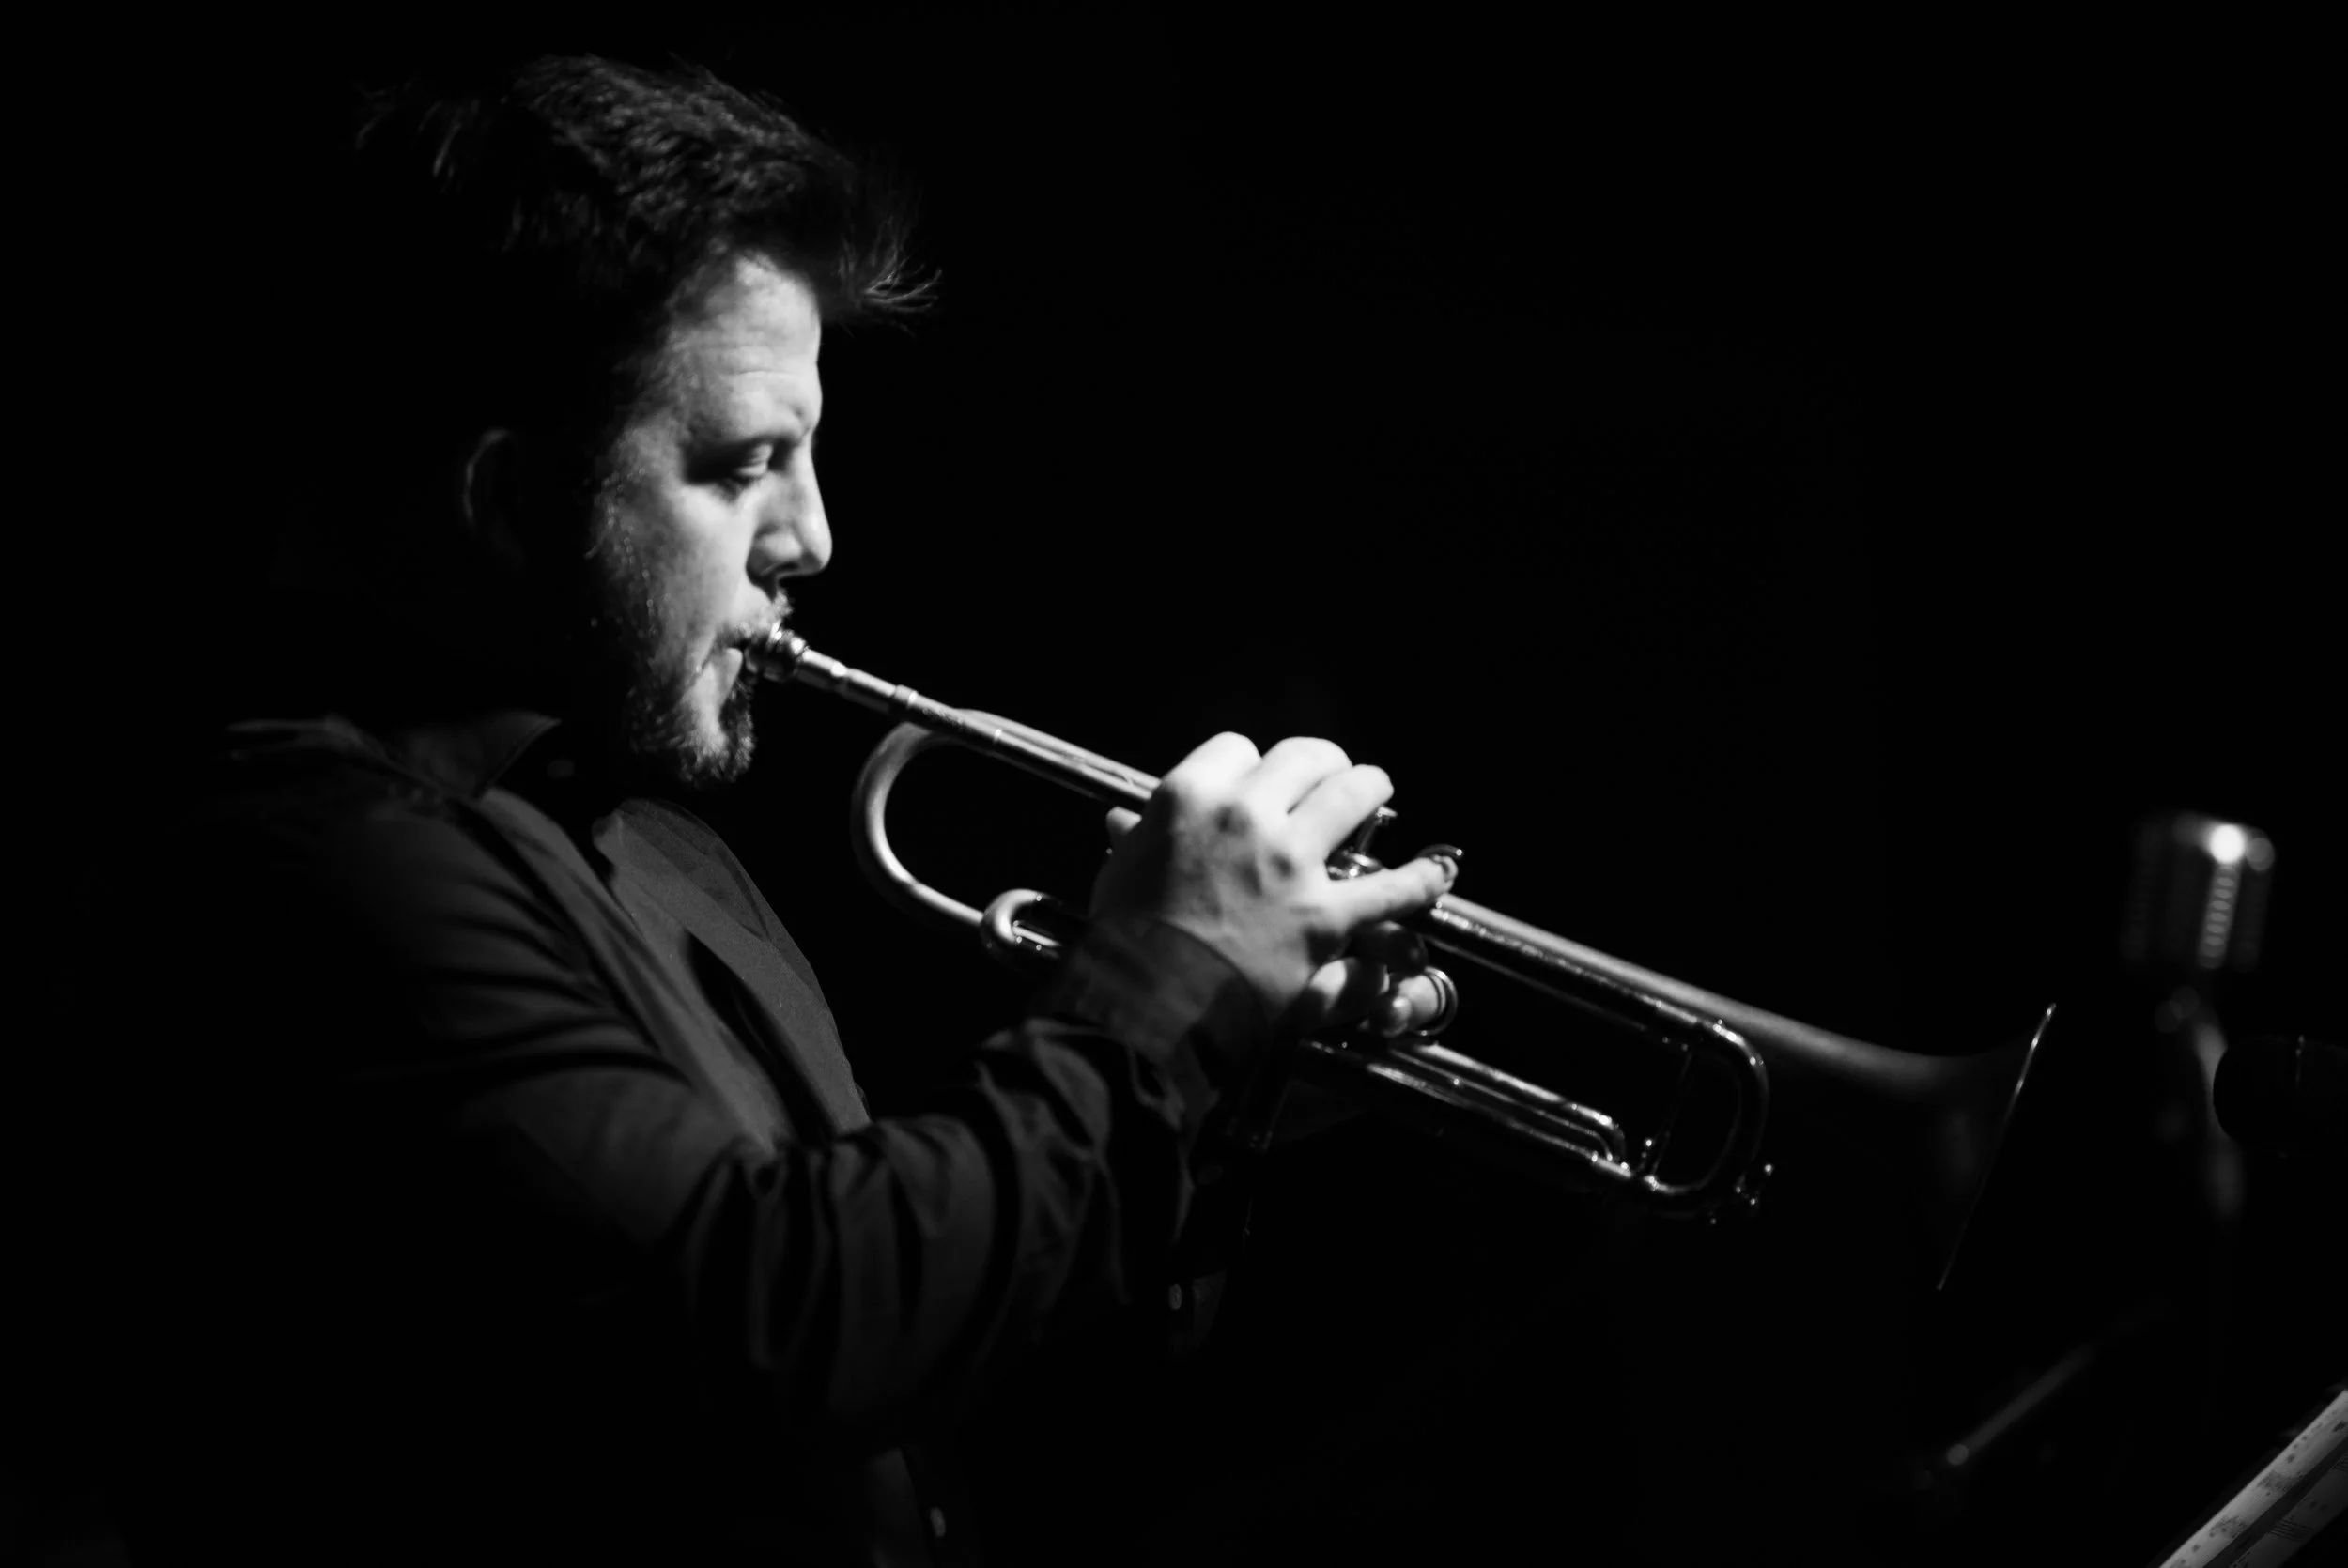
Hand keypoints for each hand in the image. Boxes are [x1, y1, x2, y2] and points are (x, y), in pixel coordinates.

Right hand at [1091, 733, 1455, 1022]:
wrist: (1148, 1002)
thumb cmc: (1125, 941)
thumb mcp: (1118, 877)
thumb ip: (1133, 843)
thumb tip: (1122, 822)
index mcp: (1189, 797)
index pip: (1236, 749)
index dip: (1250, 767)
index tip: (1255, 784)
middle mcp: (1245, 815)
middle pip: (1303, 758)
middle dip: (1321, 764)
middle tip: (1330, 777)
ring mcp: (1290, 862)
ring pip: (1353, 794)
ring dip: (1369, 789)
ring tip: (1376, 794)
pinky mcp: (1323, 915)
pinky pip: (1391, 888)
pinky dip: (1420, 879)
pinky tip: (1438, 873)